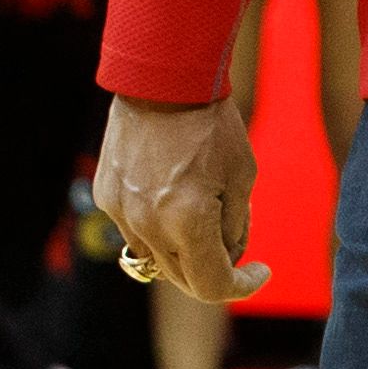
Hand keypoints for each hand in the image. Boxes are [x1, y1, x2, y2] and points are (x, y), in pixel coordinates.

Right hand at [93, 95, 270, 304]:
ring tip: (206, 211)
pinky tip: (174, 195)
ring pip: (156, 259)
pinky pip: (135, 230)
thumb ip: (235, 226)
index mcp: (188, 223)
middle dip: (215, 267)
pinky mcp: (106, 197)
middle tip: (236, 238)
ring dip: (184, 251)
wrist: (163, 82)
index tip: (261, 271)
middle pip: (183, 278)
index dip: (242, 286)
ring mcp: (121, 214)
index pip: (213, 285)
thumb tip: (228, 255)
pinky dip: (158, 228)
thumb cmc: (212, 125)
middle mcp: (148, 226)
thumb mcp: (242, 175)